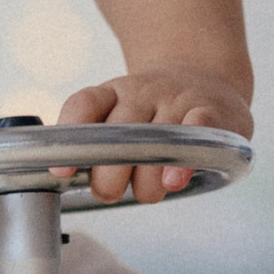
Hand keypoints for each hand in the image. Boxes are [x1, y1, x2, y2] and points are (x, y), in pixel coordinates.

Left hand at [52, 68, 253, 204]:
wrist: (208, 83)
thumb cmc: (154, 117)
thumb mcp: (117, 119)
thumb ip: (91, 145)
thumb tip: (63, 174)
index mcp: (112, 94)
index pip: (84, 105)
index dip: (71, 137)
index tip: (63, 171)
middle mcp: (142, 93)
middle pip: (116, 142)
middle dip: (109, 182)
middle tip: (114, 190)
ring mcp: (177, 99)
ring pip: (153, 150)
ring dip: (147, 184)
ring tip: (153, 185)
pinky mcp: (211, 110)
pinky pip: (196, 130)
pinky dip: (183, 160)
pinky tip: (173, 179)